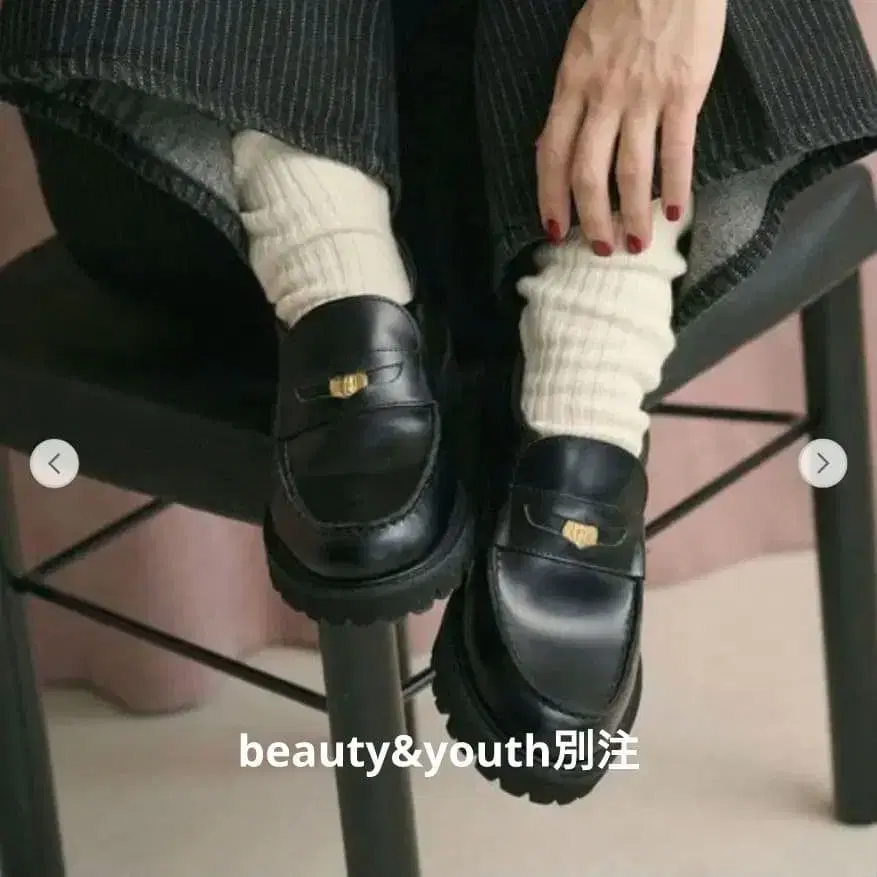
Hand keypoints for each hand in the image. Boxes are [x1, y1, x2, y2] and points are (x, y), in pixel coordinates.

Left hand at [537, 0, 726, 253]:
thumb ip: (571, 97)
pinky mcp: (684, 91)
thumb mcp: (581, 49)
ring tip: (637, 243)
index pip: (550, 155)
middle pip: (587, 174)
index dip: (550, 199)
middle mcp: (602, 96)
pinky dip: (676, 186)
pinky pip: (677, 151)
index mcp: (571, 85)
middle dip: (591, 220)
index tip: (554, 230)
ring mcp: (643, 95)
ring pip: (630, 172)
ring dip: (632, 215)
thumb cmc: (624, 3)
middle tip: (598, 249)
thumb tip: (557, 145)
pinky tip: (679, 212)